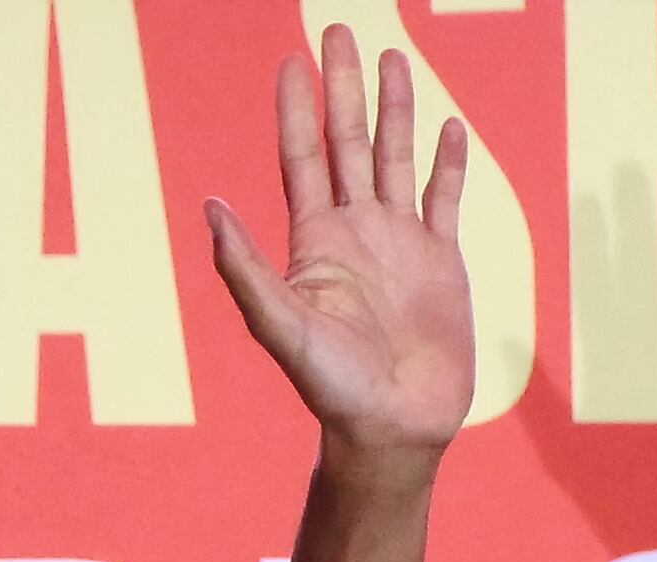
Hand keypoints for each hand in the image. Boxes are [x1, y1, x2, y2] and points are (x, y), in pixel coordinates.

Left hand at [204, 29, 473, 465]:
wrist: (393, 428)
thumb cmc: (332, 389)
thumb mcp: (281, 327)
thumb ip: (245, 269)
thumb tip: (208, 206)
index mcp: (315, 242)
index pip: (303, 157)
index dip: (297, 109)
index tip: (292, 60)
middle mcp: (355, 233)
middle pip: (347, 143)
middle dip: (343, 87)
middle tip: (338, 31)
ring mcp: (399, 244)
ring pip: (395, 158)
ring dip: (394, 109)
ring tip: (393, 58)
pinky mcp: (441, 262)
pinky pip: (444, 199)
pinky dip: (448, 163)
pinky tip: (448, 128)